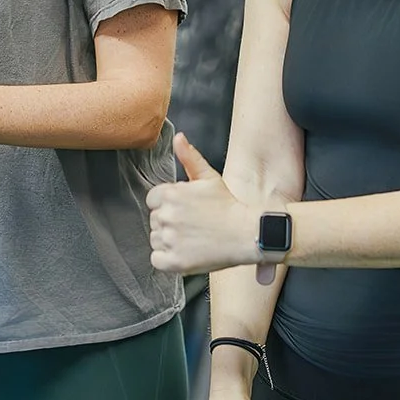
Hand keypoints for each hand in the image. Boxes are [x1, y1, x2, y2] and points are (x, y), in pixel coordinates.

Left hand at [146, 135, 260, 273]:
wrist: (246, 234)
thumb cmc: (228, 206)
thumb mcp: (209, 177)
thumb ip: (189, 157)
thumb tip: (178, 138)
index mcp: (171, 194)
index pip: (153, 200)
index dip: (168, 205)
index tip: (186, 210)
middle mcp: (167, 216)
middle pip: (154, 220)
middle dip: (170, 222)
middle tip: (193, 224)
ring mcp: (170, 240)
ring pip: (155, 239)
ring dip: (168, 241)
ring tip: (192, 238)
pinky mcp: (174, 261)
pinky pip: (157, 260)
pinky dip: (168, 259)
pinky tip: (186, 252)